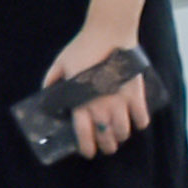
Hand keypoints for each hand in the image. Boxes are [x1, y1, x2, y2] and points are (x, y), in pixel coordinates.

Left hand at [44, 24, 152, 161]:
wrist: (108, 34)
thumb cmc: (81, 49)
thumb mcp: (59, 65)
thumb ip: (51, 81)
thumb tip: (45, 96)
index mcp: (81, 102)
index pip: (84, 134)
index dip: (86, 147)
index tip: (87, 152)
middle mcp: (102, 107)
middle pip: (107, 137)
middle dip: (106, 146)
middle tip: (106, 146)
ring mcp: (121, 102)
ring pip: (125, 131)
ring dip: (121, 136)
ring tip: (118, 135)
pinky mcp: (136, 94)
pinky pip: (142, 117)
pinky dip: (139, 123)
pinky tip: (135, 122)